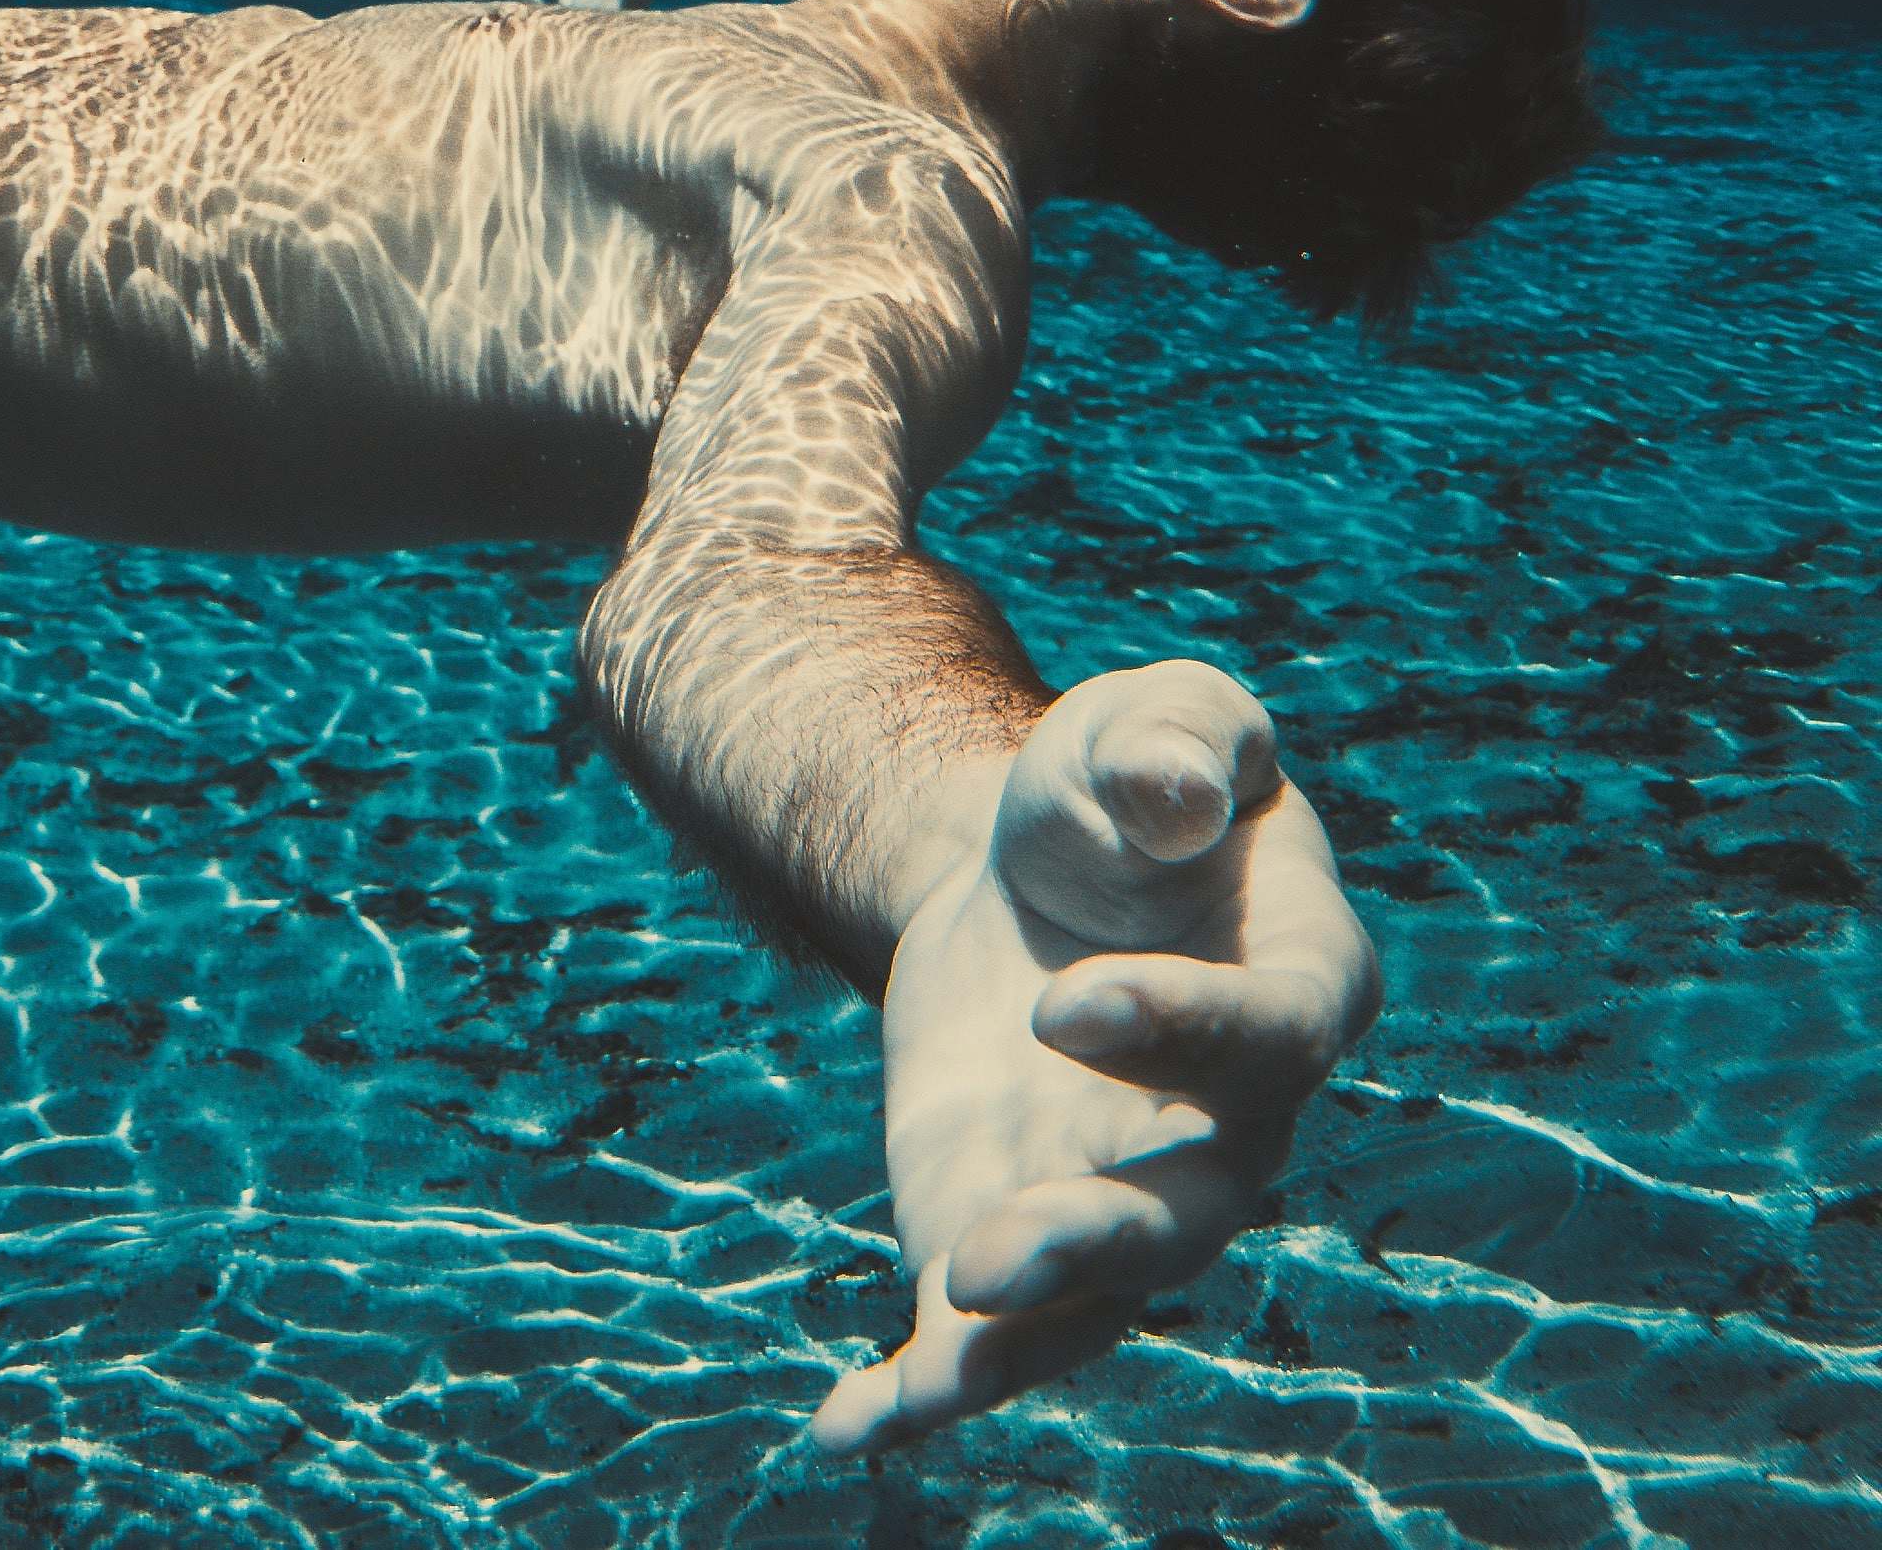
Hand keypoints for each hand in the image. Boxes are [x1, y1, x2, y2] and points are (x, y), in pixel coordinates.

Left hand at [819, 660, 1376, 1455]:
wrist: (1035, 856)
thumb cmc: (1125, 781)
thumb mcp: (1155, 718)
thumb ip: (1181, 738)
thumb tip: (1170, 793)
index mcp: (1301, 988)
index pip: (1267, 1037)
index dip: (1177, 1030)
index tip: (1060, 1001)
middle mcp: (1232, 1125)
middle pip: (1188, 1214)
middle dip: (1091, 1245)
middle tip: (983, 1257)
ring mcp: (1128, 1194)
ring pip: (1099, 1301)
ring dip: (1020, 1341)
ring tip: (928, 1372)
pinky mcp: (1019, 1223)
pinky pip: (990, 1335)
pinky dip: (924, 1391)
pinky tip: (849, 1433)